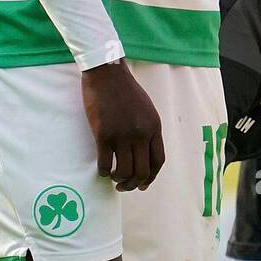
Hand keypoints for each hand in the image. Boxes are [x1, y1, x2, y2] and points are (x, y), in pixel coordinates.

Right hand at [81, 60, 164, 190]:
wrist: (107, 74)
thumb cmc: (126, 91)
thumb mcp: (147, 109)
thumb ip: (148, 130)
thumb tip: (144, 154)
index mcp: (154, 127)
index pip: (158, 161)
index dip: (151, 177)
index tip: (143, 184)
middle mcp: (141, 133)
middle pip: (142, 171)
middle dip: (133, 184)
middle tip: (124, 186)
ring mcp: (122, 135)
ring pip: (124, 171)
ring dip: (118, 180)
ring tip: (113, 177)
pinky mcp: (103, 134)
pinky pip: (105, 163)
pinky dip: (103, 172)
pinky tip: (102, 170)